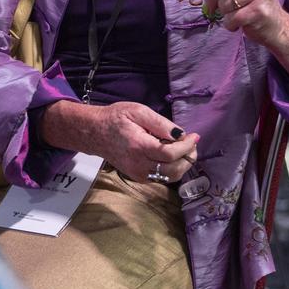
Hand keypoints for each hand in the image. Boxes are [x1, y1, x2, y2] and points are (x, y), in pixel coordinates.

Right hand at [40, 100, 199, 183]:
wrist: (95, 132)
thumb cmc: (116, 118)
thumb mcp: (137, 111)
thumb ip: (160, 123)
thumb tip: (180, 134)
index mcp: (139, 146)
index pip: (170, 154)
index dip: (186, 147)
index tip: (194, 136)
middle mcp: (139, 164)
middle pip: (174, 170)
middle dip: (188, 157)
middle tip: (192, 143)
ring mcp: (138, 174)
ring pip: (171, 177)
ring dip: (183, 164)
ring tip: (184, 149)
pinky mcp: (139, 177)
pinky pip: (163, 177)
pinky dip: (173, 168)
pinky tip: (171, 155)